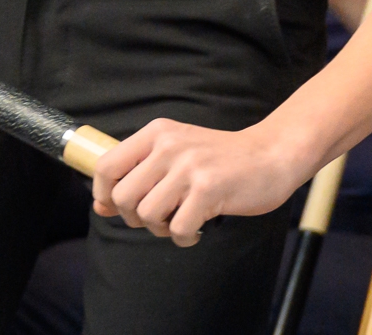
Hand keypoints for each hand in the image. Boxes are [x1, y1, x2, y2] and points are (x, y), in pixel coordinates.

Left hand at [90, 118, 317, 246]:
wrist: (271, 154)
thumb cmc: (221, 158)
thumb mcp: (176, 151)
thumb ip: (139, 172)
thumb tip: (100, 205)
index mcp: (156, 133)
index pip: (106, 165)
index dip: (103, 193)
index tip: (113, 208)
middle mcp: (168, 146)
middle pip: (123, 196)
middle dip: (134, 217)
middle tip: (158, 217)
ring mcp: (188, 167)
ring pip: (147, 215)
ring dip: (160, 229)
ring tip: (179, 221)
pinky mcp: (209, 190)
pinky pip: (178, 229)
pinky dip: (183, 238)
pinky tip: (196, 230)